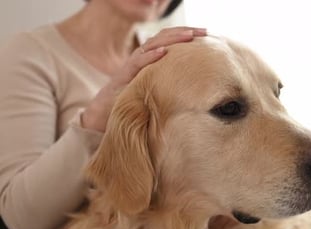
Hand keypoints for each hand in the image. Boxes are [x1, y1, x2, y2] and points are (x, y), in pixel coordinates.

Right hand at [82, 26, 206, 131]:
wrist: (103, 113)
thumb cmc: (132, 104)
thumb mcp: (156, 92)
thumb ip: (171, 87)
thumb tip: (199, 92)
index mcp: (151, 60)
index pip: (170, 41)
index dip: (187, 36)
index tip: (206, 34)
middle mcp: (142, 58)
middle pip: (164, 38)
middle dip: (185, 32)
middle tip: (204, 31)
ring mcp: (132, 65)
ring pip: (152, 45)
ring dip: (172, 39)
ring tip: (189, 35)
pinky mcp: (123, 75)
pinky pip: (137, 62)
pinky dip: (150, 56)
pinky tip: (163, 52)